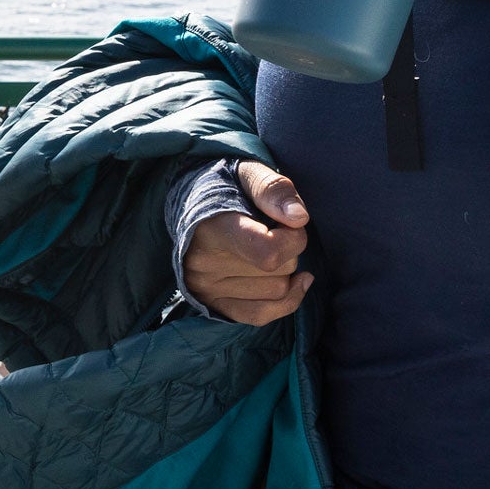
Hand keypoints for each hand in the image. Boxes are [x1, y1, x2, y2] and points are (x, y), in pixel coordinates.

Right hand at [183, 160, 311, 325]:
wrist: (190, 204)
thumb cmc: (226, 186)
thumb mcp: (248, 172)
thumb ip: (274, 190)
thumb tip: (299, 218)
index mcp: (212, 228)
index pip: (267, 253)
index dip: (294, 239)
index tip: (291, 222)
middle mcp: (204, 265)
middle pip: (278, 271)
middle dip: (290, 249)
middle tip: (273, 229)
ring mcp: (206, 289)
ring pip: (277, 292)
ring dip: (285, 271)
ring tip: (267, 248)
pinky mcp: (212, 304)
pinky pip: (261, 316)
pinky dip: (286, 301)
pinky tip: (295, 282)